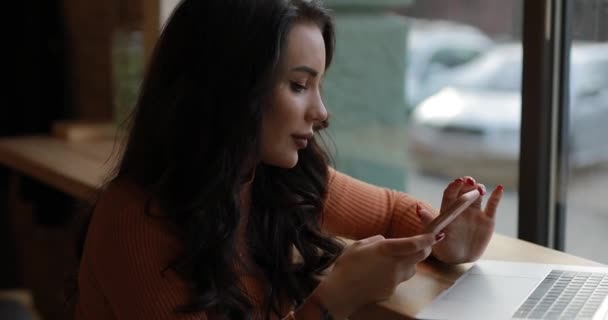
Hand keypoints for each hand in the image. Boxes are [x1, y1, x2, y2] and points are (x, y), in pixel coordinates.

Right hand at [315, 233, 439, 318]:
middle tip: (423, 244)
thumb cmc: (347, 266)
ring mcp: (395, 279)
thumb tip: (385, 241)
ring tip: (391, 260)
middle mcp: (395, 265)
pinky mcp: (392, 290)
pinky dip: (394, 274)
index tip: (435, 234)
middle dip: (425, 249)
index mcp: (386, 250)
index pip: (414, 244)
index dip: (427, 239)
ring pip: (411, 268)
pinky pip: (399, 279)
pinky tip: (378, 274)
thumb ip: (376, 241)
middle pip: (420, 256)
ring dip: (408, 262)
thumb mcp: (359, 245)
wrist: (341, 293)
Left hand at [418, 176, 502, 263]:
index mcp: (448, 210)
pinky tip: (499, 188)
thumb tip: (418, 207)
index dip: (454, 186)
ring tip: (480, 189)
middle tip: (469, 181)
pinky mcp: (487, 220)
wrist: (459, 259)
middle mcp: (461, 208)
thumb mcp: (434, 234)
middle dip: (467, 183)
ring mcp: (475, 213)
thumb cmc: (443, 246)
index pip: (450, 194)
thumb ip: (428, 221)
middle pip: (465, 191)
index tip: (458, 181)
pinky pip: (492, 206)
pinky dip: (496, 196)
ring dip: (479, 189)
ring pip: (478, 196)